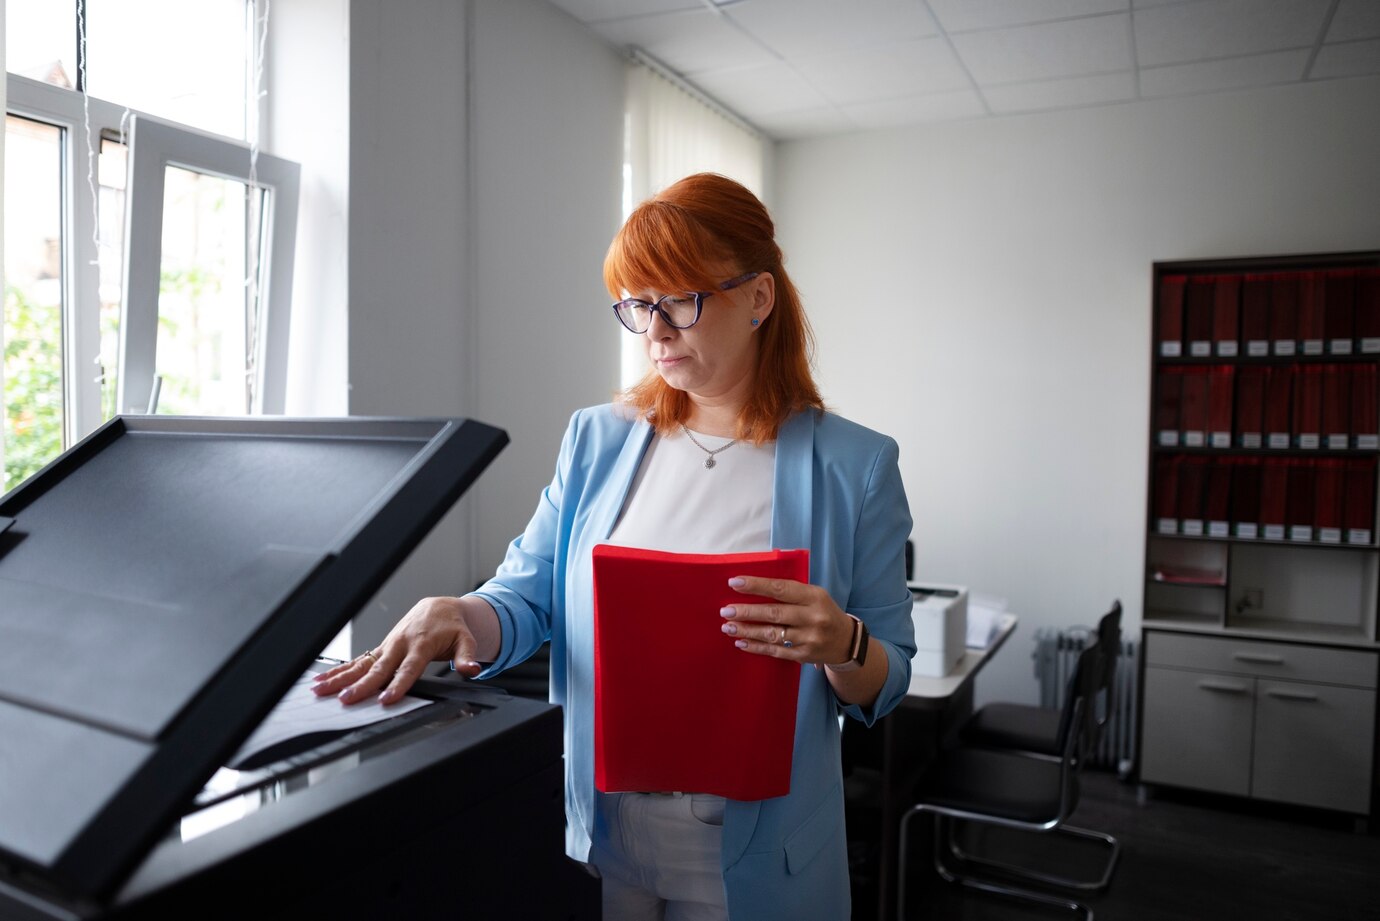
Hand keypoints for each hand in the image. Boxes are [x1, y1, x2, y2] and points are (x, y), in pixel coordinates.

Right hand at [311, 596, 483, 705]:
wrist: (439, 608)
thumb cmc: (452, 626)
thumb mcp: (466, 640)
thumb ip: (467, 657)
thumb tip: (472, 670)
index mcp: (421, 644)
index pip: (408, 668)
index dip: (398, 683)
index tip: (387, 699)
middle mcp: (400, 645)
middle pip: (379, 668)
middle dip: (362, 685)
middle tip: (347, 700)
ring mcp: (387, 646)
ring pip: (362, 664)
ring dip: (340, 678)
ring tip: (321, 690)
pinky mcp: (380, 648)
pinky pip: (357, 660)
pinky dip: (338, 671)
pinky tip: (321, 681)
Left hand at [719, 576, 853, 665]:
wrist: (847, 642)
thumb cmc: (824, 612)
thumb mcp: (815, 595)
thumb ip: (790, 592)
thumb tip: (753, 588)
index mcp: (815, 597)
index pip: (781, 589)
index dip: (756, 585)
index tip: (734, 583)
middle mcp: (813, 618)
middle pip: (774, 614)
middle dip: (747, 612)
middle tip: (726, 610)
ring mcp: (808, 639)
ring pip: (772, 634)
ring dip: (747, 631)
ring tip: (728, 627)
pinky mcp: (803, 656)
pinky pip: (775, 651)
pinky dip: (756, 647)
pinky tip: (741, 642)